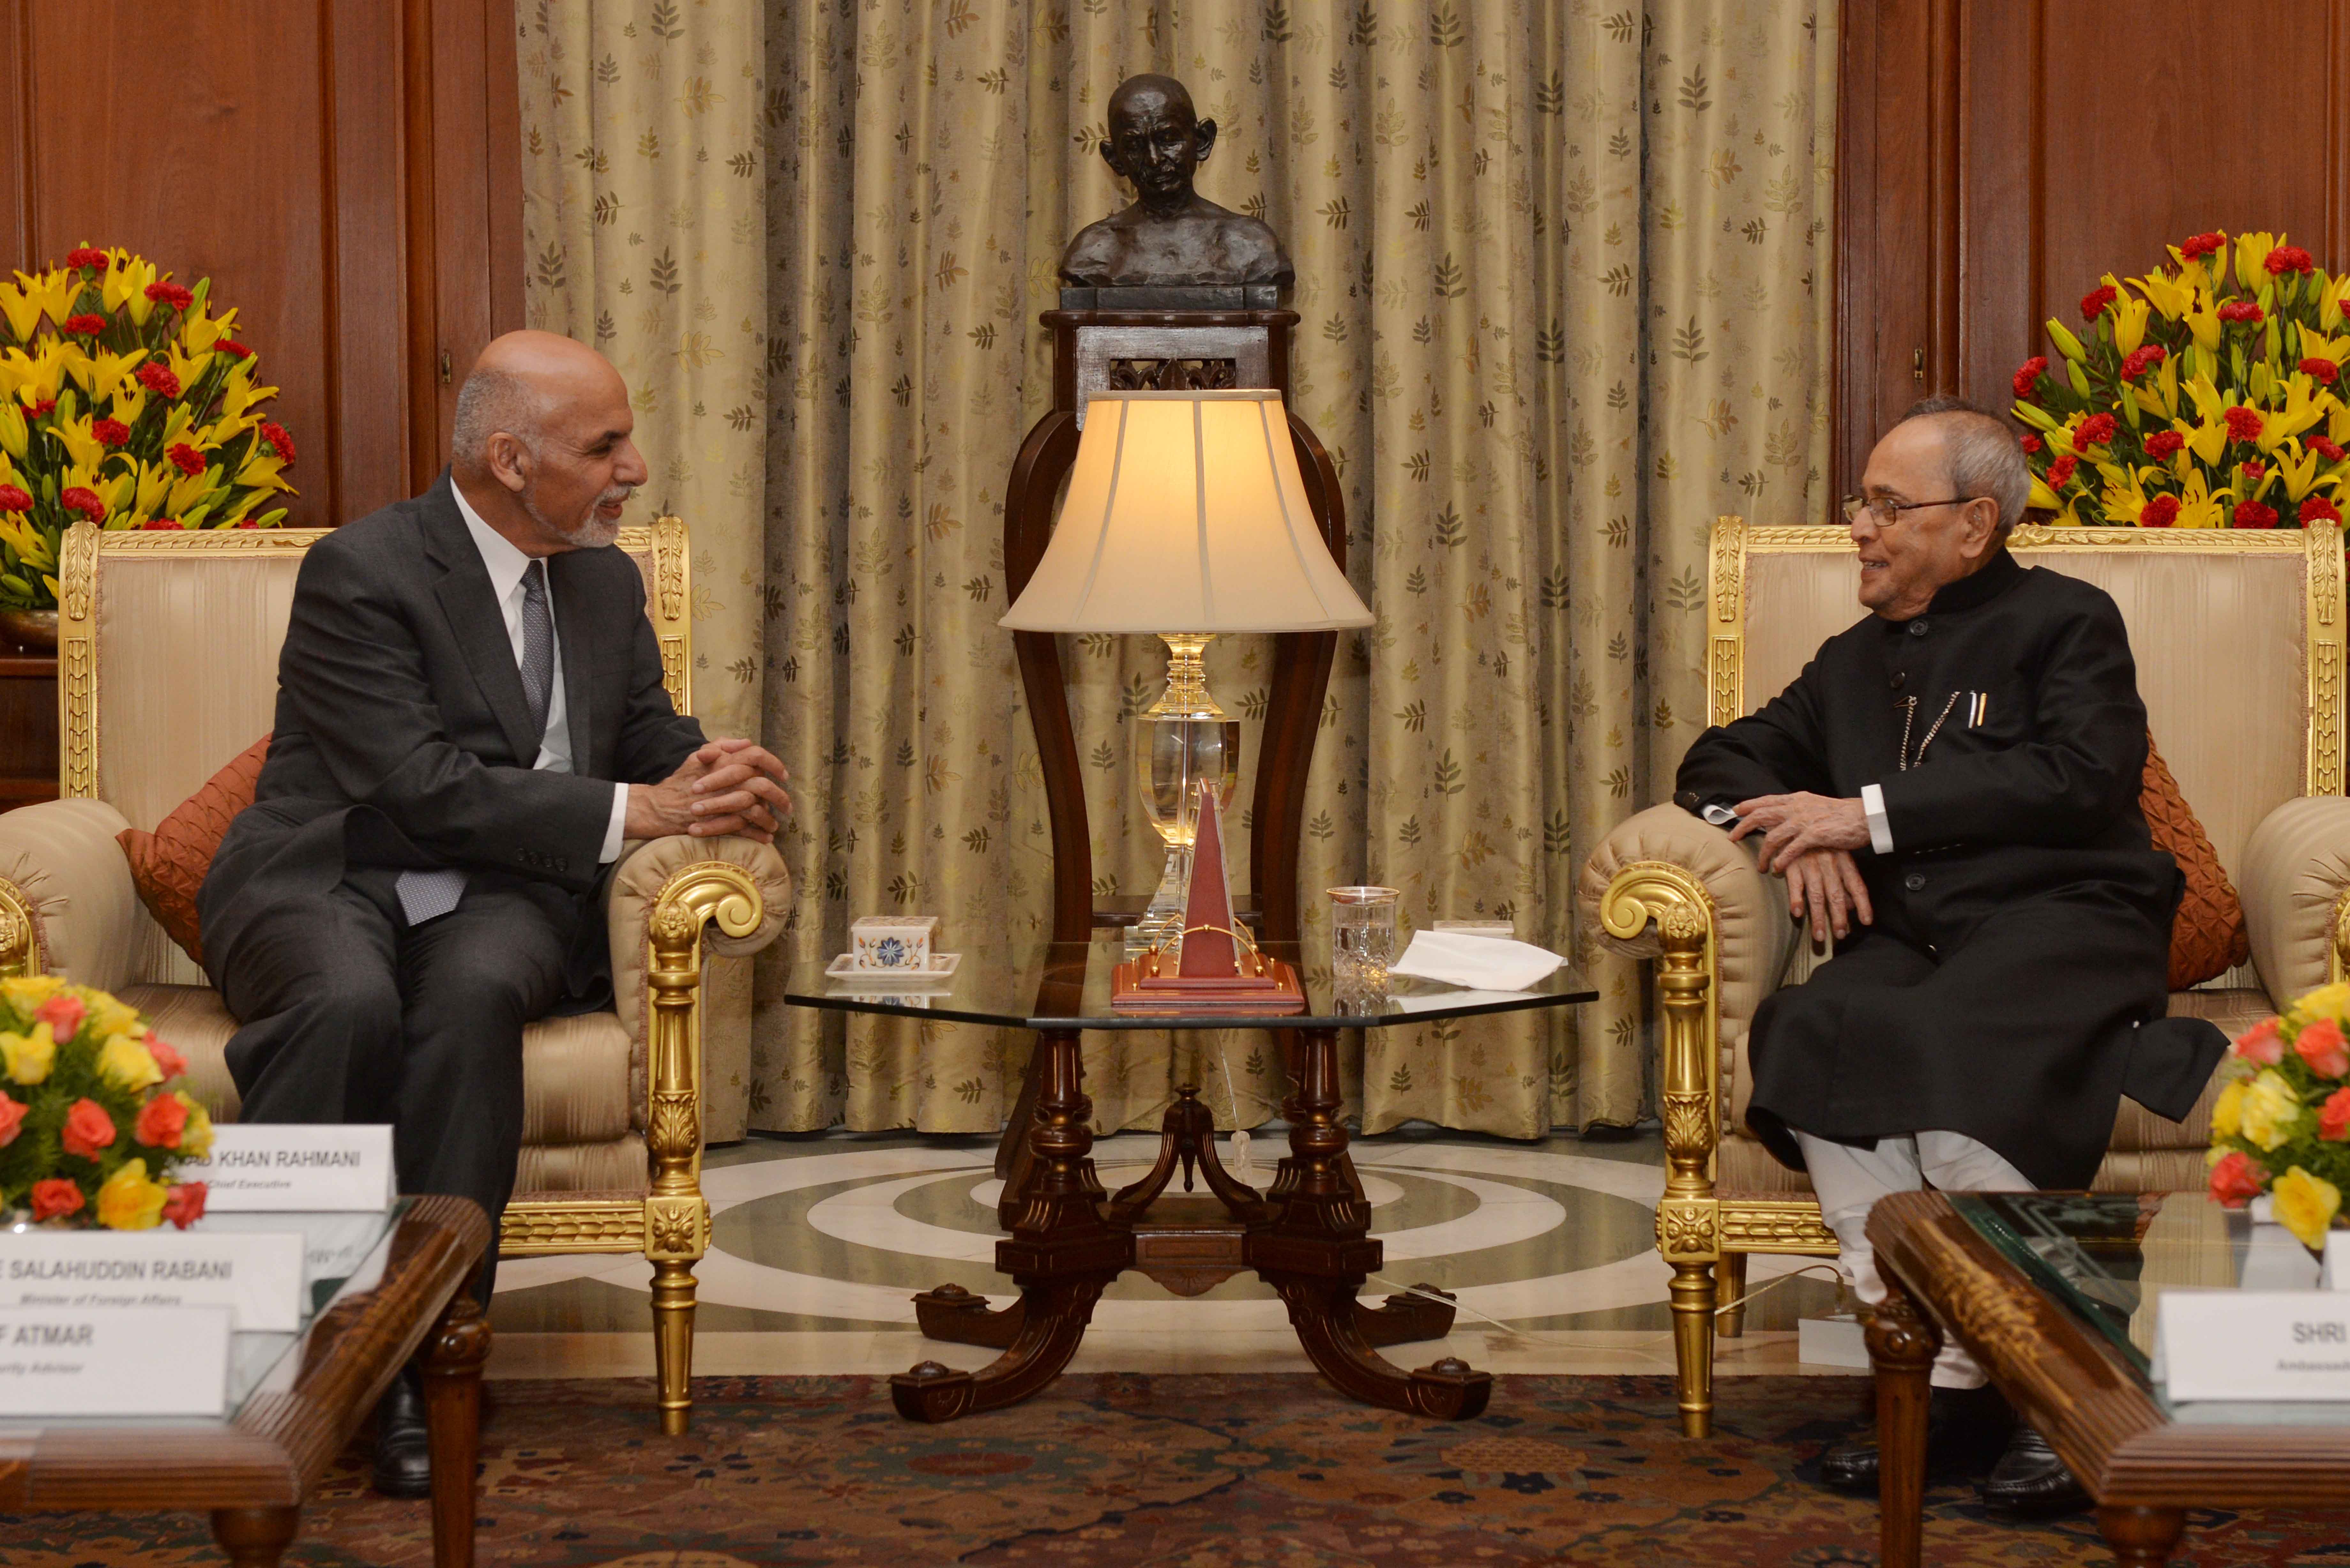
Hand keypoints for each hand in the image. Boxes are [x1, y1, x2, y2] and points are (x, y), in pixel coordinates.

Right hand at [626, 737, 791, 843]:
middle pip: (763, 785)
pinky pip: (746, 829)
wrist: (659, 806)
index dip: (774, 763)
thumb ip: (721, 746)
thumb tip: (746, 742)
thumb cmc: (680, 780)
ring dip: (770, 819)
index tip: (784, 775)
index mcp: (723, 762)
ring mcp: (723, 802)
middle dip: (780, 797)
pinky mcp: (718, 822)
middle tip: (787, 806)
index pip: (756, 755)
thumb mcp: (696, 756)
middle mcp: (727, 781)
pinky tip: (766, 838)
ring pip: (757, 809)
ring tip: (775, 826)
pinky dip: (758, 835)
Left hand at [1728, 791, 1870, 872]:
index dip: (1749, 805)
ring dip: (1763, 853)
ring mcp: (1804, 821)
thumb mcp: (1816, 805)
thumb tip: (1784, 814)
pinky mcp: (1814, 835)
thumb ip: (1799, 809)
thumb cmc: (1841, 814)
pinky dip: (1781, 860)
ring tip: (1761, 866)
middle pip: (1761, 815)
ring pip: (1773, 836)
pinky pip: (1790, 850)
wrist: (1864, 816)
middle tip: (1733, 837)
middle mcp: (1797, 808)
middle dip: (1744, 826)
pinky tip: (1777, 868)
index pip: (1767, 800)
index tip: (1735, 810)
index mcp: (1797, 799)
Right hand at [1777, 848, 1875, 941]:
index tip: (1866, 921)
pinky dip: (1796, 898)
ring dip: (1818, 917)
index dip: (1863, 904)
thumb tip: (1851, 906)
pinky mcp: (1791, 863)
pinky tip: (1797, 913)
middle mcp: (1829, 863)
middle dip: (1838, 918)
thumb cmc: (1819, 840)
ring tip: (1820, 936)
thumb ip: (1843, 881)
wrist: (1795, 816)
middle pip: (1836, 894)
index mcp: (1843, 860)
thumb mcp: (1837, 855)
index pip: (1857, 885)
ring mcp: (1810, 864)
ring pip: (1816, 894)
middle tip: (1840, 935)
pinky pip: (1794, 883)